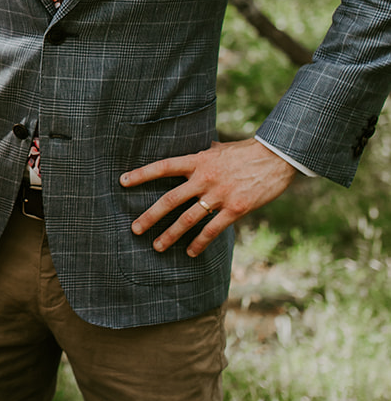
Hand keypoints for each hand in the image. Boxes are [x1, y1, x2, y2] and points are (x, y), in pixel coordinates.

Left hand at [121, 137, 295, 256]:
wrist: (277, 158)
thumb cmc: (248, 152)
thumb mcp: (221, 149)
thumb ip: (206, 153)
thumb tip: (198, 149)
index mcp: (198, 160)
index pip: (164, 166)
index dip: (142, 174)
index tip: (122, 181)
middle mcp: (204, 178)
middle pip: (170, 199)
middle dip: (150, 216)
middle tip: (134, 229)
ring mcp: (219, 195)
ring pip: (188, 218)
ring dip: (171, 234)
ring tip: (157, 246)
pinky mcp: (235, 209)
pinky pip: (212, 230)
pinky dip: (200, 243)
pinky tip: (190, 252)